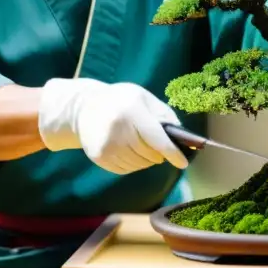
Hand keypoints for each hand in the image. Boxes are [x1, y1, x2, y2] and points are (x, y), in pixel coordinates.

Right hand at [37, 78, 188, 174]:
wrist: (84, 107)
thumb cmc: (121, 101)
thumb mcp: (143, 98)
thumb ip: (164, 114)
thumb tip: (182, 137)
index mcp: (131, 111)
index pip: (156, 138)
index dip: (172, 153)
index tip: (183, 163)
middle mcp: (117, 129)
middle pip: (149, 154)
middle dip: (159, 154)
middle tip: (158, 147)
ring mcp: (106, 145)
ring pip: (139, 164)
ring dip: (146, 159)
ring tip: (141, 145)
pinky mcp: (99, 157)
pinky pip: (126, 169)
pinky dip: (133, 164)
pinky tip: (128, 150)